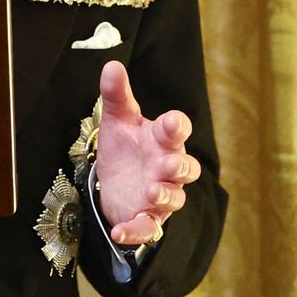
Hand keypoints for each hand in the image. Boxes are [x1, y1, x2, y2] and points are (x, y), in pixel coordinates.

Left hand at [93, 60, 200, 245]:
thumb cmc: (126, 144)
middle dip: (179, 166)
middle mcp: (167, 166)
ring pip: (173, 197)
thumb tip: (111, 65)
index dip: (177, 126)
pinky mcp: (147, 217)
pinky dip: (136, 231)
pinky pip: (147, 228)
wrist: (115, 179)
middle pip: (185, 167)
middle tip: (168, 163)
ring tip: (151, 190)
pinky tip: (119, 232)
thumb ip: (116, 93)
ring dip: (164, 194)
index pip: (178, 129)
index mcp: (162, 138)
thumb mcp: (117, 117)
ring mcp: (160, 194)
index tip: (172, 122)